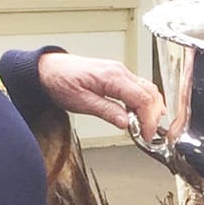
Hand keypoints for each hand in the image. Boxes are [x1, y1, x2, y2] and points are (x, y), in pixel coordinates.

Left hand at [37, 52, 163, 139]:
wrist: (49, 69)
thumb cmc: (61, 82)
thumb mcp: (81, 102)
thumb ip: (106, 111)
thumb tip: (126, 123)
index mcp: (113, 77)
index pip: (143, 99)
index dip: (149, 120)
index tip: (146, 135)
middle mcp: (120, 71)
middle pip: (151, 94)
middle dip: (154, 116)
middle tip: (147, 134)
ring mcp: (121, 72)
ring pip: (149, 90)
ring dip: (152, 109)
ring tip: (145, 127)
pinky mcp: (118, 75)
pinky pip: (140, 87)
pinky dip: (146, 102)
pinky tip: (142, 114)